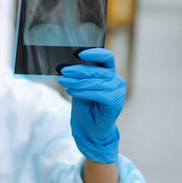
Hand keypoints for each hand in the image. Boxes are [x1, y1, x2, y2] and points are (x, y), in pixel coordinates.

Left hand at [58, 48, 125, 163]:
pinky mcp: (115, 102)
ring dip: (77, 81)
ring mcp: (118, 91)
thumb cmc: (86, 107)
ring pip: (96, 82)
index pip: (106, 57)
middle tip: (63, 70)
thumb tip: (67, 65)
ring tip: (63, 81)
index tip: (77, 53)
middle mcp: (116, 80)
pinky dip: (83, 91)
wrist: (89, 129)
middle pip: (97, 70)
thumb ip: (79, 76)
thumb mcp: (80, 87)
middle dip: (78, 70)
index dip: (94, 53)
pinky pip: (99, 93)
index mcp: (109, 72)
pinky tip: (71, 90)